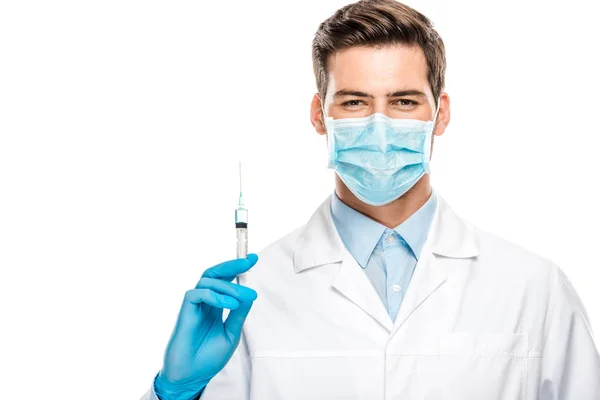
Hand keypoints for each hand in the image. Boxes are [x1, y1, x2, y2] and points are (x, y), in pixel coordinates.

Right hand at [155, 254, 258, 398]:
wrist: (192, 376)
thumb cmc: (208, 358)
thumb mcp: (231, 334)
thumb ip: (239, 314)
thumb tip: (249, 295)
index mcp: (215, 306)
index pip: (225, 281)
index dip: (237, 268)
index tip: (253, 258)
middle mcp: (204, 302)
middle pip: (214, 273)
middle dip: (232, 265)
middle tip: (248, 262)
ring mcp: (194, 306)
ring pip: (207, 281)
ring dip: (228, 287)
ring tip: (242, 298)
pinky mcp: (185, 312)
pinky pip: (197, 294)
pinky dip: (215, 296)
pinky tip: (229, 305)